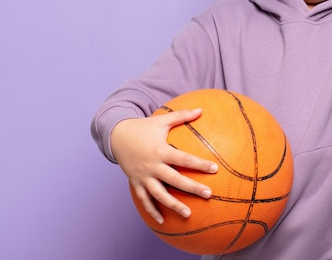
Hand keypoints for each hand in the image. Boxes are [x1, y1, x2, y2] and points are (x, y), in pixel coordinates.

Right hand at [110, 109, 217, 223]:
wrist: (117, 136)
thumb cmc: (144, 127)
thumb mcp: (161, 120)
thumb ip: (182, 116)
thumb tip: (201, 109)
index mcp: (160, 151)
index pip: (183, 159)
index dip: (199, 164)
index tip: (214, 169)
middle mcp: (152, 166)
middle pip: (175, 180)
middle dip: (192, 188)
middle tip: (208, 194)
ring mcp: (143, 177)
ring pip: (159, 194)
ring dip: (174, 205)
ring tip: (188, 214)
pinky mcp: (136, 183)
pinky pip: (144, 200)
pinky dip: (152, 211)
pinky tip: (162, 222)